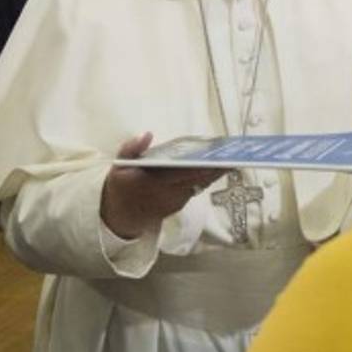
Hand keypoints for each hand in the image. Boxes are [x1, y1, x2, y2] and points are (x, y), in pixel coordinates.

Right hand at [100, 132, 225, 239]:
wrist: (120, 217)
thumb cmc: (121, 187)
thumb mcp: (118, 166)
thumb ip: (131, 149)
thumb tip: (147, 134)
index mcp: (152, 183)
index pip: (181, 173)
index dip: (201, 166)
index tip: (215, 156)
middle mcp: (167, 194)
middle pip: (197, 180)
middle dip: (215, 169)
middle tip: (232, 155)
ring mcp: (175, 202)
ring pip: (199, 186)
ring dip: (214, 174)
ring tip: (229, 159)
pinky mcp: (179, 206)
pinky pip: (195, 190)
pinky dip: (205, 179)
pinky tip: (215, 168)